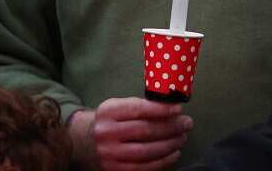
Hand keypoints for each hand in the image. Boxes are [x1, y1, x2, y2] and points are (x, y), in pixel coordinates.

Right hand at [70, 97, 191, 169]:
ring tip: (182, 137)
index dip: (161, 109)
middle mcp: (106, 132)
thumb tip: (171, 109)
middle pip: (146, 130)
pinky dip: (164, 160)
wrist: (84, 143)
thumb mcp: (116, 109)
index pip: (138, 109)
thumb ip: (138, 108)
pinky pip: (146, 167)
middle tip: (187, 123)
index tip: (178, 108)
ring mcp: (110, 153)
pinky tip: (174, 153)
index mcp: (107, 112)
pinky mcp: (115, 169)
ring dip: (171, 144)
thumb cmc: (108, 123)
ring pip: (148, 150)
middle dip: (172, 127)